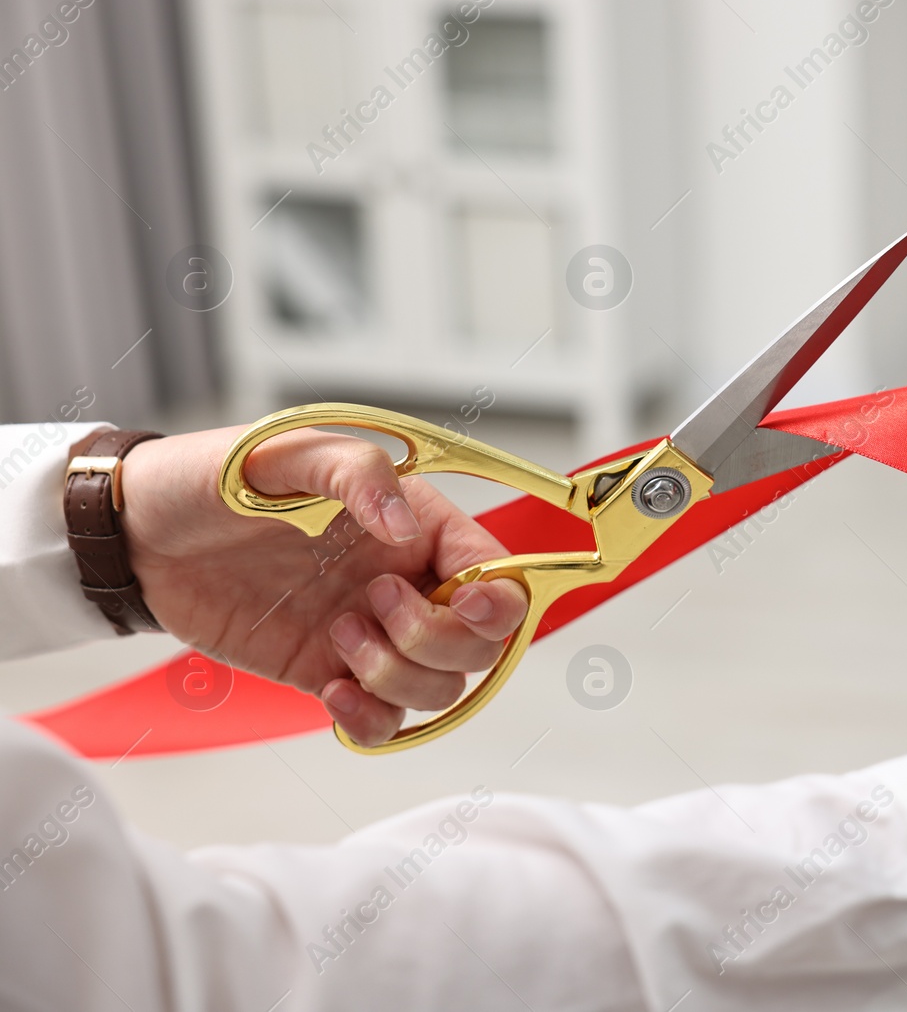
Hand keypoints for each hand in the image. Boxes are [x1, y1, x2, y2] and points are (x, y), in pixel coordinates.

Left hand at [118, 426, 529, 746]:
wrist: (139, 532)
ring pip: (438, 689)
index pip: (499, 574)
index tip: (464, 604)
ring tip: (337, 637)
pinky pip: (384, 722)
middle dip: (435, 641)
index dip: (499, 602)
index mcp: (420, 524)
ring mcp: (372, 633)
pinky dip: (373, 723)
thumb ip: (359, 474)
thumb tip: (404, 526)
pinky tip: (334, 696)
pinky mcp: (329, 673)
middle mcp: (409, 582)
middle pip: (479, 645)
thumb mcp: (290, 451)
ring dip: (398, 678)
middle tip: (370, 604)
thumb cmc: (217, 476)